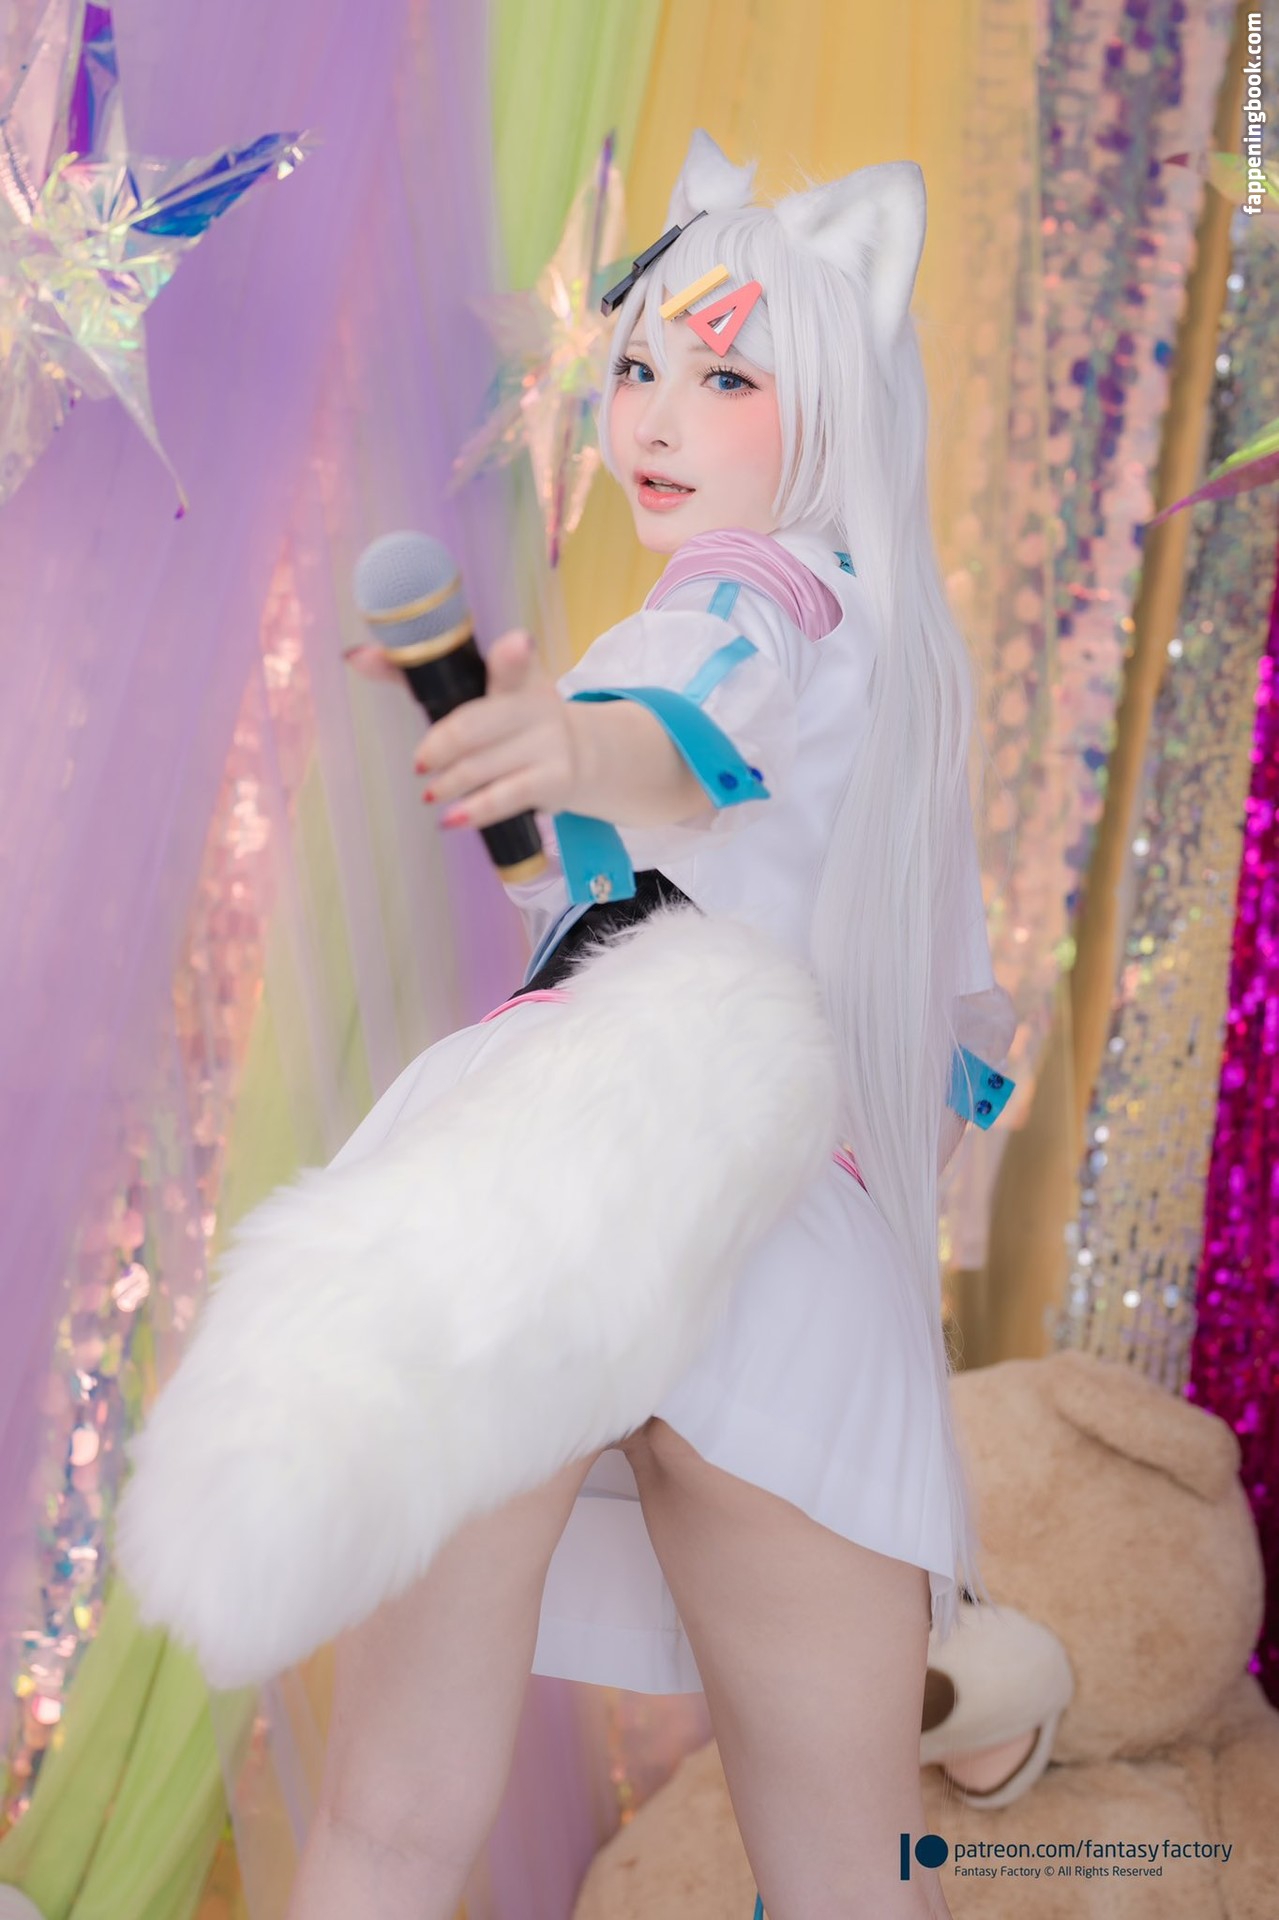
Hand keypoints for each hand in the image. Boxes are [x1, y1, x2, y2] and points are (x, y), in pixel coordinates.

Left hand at [403, 629, 583, 828]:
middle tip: (420, 763)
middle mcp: (537, 706)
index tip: (516, 644)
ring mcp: (550, 743)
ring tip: (431, 793)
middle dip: (440, 747)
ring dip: (449, 784)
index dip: (513, 653)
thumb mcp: (482, 692)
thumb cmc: (515, 723)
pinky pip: (505, 797)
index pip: (511, 663)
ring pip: (482, 766)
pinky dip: (474, 811)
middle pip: (475, 726)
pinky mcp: (556, 779)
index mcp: (517, 677)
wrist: (585, 756)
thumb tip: (355, 655)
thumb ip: (419, 675)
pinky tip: (452, 819)